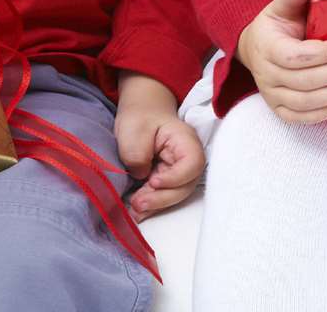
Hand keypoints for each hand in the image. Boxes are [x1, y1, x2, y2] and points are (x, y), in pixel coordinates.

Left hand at [113, 74, 204, 219]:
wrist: (140, 113)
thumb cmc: (140, 117)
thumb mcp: (134, 131)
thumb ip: (138, 155)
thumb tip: (142, 177)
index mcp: (185, 141)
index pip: (193, 164)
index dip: (176, 178)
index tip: (153, 181)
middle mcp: (187, 159)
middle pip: (185, 185)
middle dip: (162, 198)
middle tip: (137, 203)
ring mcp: (177, 170)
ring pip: (175, 194)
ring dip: (155, 205)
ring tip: (133, 210)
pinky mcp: (166, 179)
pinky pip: (163, 195)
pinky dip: (150, 205)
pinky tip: (134, 212)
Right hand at [234, 0, 326, 124]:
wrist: (256, 48)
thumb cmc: (276, 26)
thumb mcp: (280, 7)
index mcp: (267, 46)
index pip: (294, 56)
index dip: (322, 54)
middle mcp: (266, 74)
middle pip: (303, 80)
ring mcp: (271, 94)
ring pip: (302, 101)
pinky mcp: (279, 108)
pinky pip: (298, 118)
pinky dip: (320, 115)